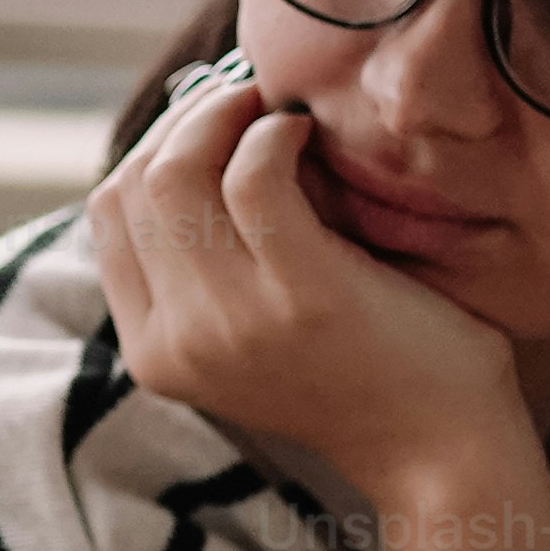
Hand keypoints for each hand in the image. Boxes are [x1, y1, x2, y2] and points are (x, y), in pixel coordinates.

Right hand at [86, 61, 534, 514]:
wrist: (440, 452)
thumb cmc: (361, 374)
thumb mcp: (248, 337)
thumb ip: (205, 270)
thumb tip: (189, 139)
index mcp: (155, 353)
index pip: (109, 212)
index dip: (154, 144)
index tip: (209, 121)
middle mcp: (179, 342)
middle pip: (136, 183)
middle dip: (187, 118)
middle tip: (246, 98)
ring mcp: (233, 322)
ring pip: (179, 172)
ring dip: (226, 114)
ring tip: (276, 111)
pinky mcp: (300, 295)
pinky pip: (253, 176)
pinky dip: (274, 134)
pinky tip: (308, 135)